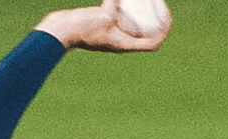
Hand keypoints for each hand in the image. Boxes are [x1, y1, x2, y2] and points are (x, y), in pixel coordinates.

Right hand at [36, 0, 171, 51]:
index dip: (164, 33)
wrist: (61, 32)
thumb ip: (115, 5)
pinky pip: (122, 20)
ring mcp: (113, 36)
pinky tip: (128, 0)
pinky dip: (128, 11)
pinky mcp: (105, 29)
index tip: (167, 18)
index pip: (153, 44)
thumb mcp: (103, 15)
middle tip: (160, 7)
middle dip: (157, 23)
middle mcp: (121, 43)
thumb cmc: (81, 28)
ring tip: (148, 3)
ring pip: (135, 28)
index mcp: (125, 45)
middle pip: (147, 36)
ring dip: (143, 18)